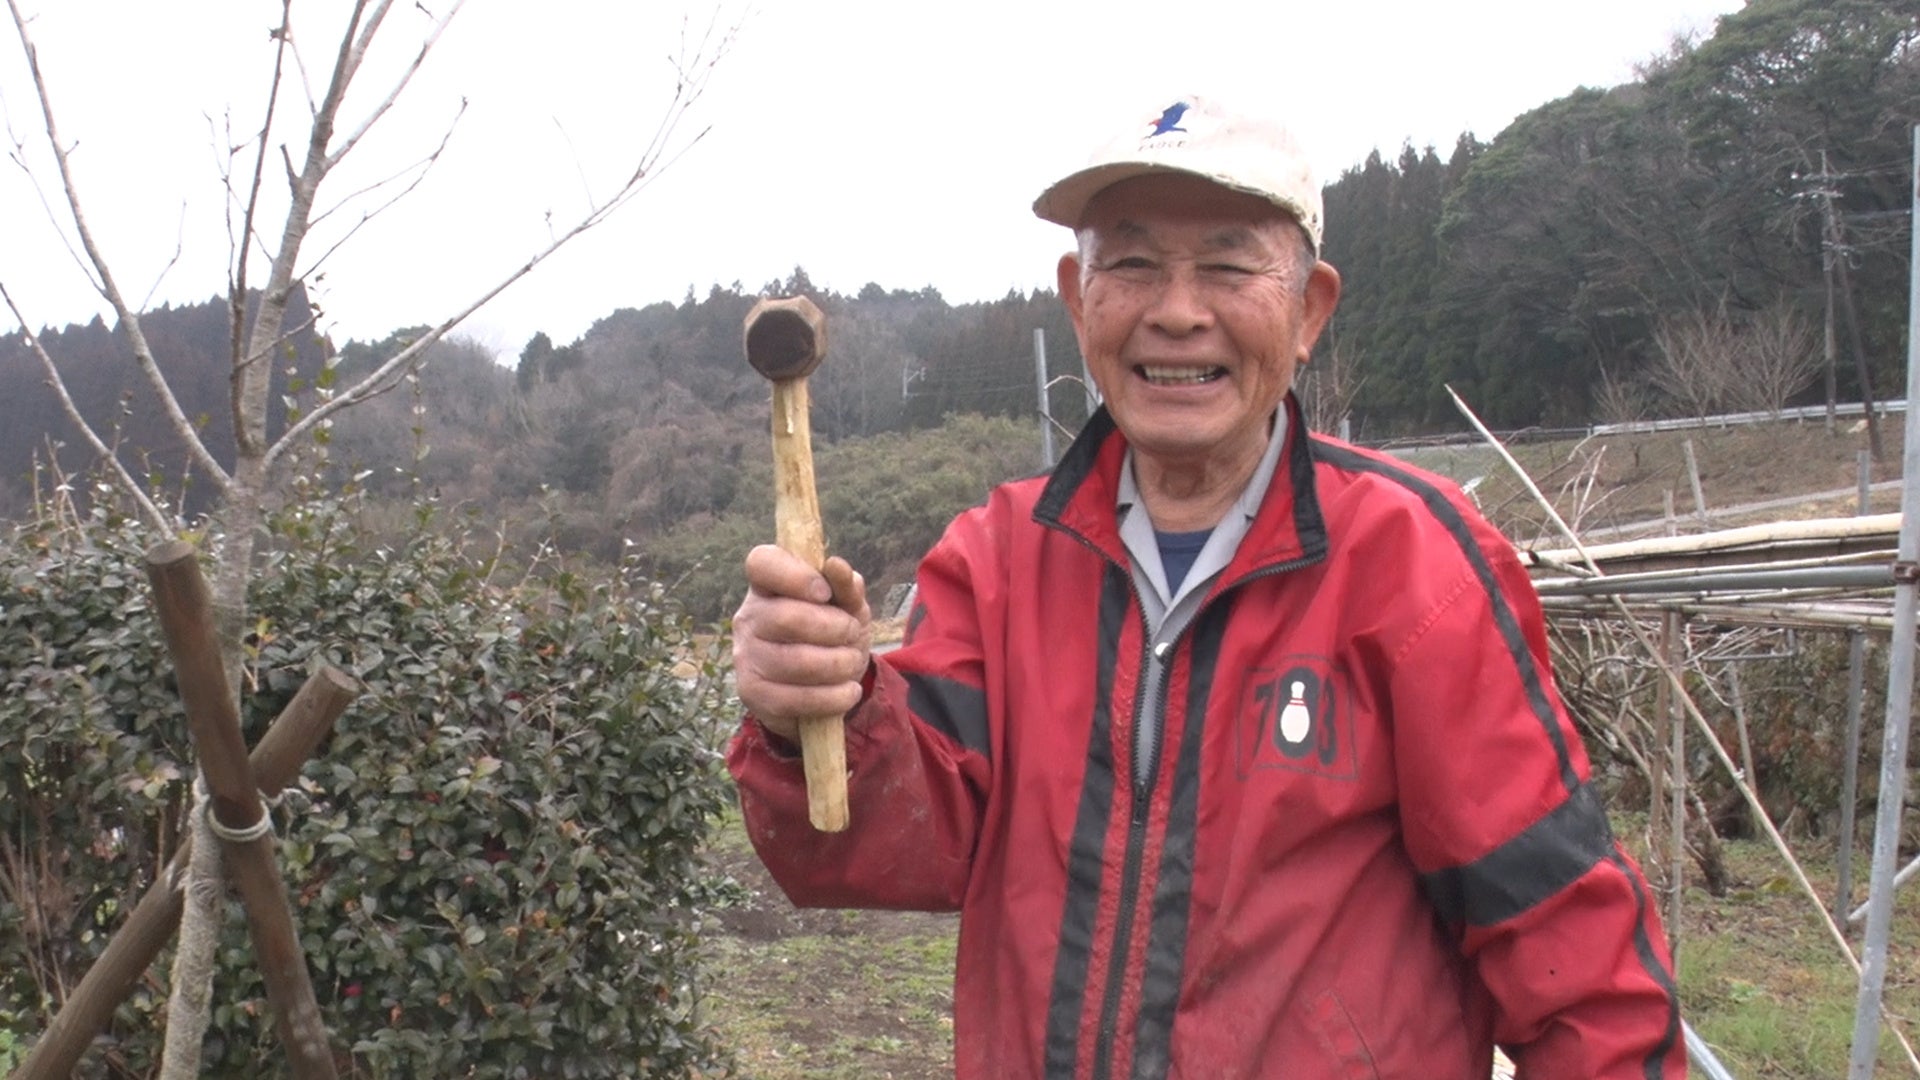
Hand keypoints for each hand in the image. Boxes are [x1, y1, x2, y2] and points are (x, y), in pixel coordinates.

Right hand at [732, 544, 871, 741]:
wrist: (824, 687)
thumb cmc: (833, 635)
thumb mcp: (848, 607)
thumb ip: (846, 587)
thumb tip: (836, 566)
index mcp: (767, 585)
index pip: (762, 563)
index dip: (795, 575)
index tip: (824, 592)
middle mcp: (748, 617)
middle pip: (786, 617)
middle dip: (833, 627)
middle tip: (851, 633)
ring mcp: (746, 656)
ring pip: (795, 661)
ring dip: (838, 664)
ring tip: (851, 662)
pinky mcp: (752, 693)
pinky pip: (796, 698)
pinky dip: (833, 697)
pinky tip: (848, 691)